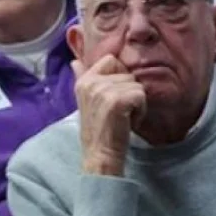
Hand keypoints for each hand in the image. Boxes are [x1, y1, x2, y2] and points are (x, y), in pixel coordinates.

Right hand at [72, 56, 145, 175]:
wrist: (100, 155)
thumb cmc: (98, 129)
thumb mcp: (86, 100)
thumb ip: (82, 78)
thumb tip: (74, 61)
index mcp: (84, 81)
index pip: (111, 60)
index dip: (120, 75)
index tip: (115, 96)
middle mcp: (91, 82)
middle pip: (127, 74)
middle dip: (129, 92)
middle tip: (118, 112)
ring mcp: (103, 90)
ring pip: (136, 85)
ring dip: (135, 103)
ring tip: (123, 117)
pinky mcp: (117, 100)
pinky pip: (141, 95)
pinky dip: (140, 111)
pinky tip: (128, 122)